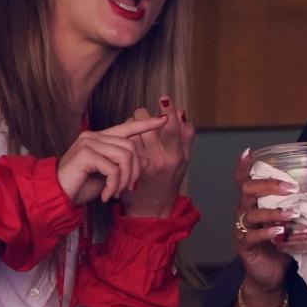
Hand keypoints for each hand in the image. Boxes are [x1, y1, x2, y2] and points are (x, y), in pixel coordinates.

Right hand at [57, 115, 167, 206]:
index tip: (163, 119)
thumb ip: (125, 167)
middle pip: (131, 147)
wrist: (58, 196)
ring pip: (125, 156)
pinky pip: (113, 168)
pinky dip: (114, 184)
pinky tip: (105, 195)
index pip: (127, 127)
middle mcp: (94, 136)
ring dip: (124, 180)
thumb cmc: (80, 186)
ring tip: (115, 193)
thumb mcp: (109, 177)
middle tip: (127, 189)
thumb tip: (147, 160)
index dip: (146, 124)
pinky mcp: (85, 153)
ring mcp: (89, 142)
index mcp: (100, 138)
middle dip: (134, 172)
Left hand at [118, 96, 194, 217]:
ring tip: (137, 136)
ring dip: (133, 126)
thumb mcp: (183, 159)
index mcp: (174, 156)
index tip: (164, 98)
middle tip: (146, 123)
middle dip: (144, 116)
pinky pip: (121, 138)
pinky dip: (123, 136)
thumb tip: (180, 110)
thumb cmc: (169, 180)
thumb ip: (185, 135)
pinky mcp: (125, 163)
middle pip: (144, 120)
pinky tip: (127, 144)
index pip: (171, 128)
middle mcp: (157, 159)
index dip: (167, 112)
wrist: (150, 208)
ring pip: (130, 126)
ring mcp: (138, 161)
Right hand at [233, 149, 296, 293]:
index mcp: (253, 203)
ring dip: (273, 211)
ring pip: (251, 213)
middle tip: (291, 188)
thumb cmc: (279, 246)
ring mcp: (242, 229)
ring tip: (291, 214)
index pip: (244, 181)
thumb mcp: (288, 223)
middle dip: (269, 185)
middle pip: (247, 191)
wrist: (270, 275)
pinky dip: (266, 232)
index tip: (249, 152)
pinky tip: (279, 231)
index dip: (244, 167)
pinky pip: (252, 236)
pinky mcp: (244, 246)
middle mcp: (244, 212)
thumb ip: (296, 207)